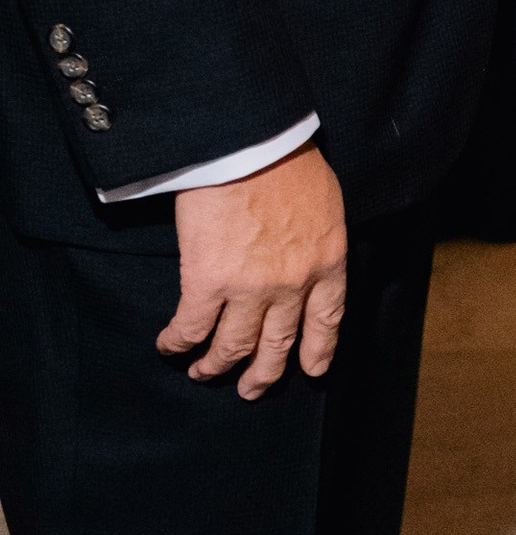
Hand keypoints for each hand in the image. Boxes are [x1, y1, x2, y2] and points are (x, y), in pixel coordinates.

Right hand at [162, 143, 348, 397]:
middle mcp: (293, 286)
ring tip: (203, 373)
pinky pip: (191, 326)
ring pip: (233, 345)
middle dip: (262, 373)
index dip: (318, 350)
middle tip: (250, 390)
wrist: (251, 144)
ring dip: (216, 365)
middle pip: (278, 344)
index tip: (310, 370)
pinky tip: (170, 346)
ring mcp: (251, 289)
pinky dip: (178, 342)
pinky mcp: (208, 282)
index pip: (327, 319)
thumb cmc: (287, 160)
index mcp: (327, 264)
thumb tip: (303, 249)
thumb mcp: (325, 204)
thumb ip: (316, 237)